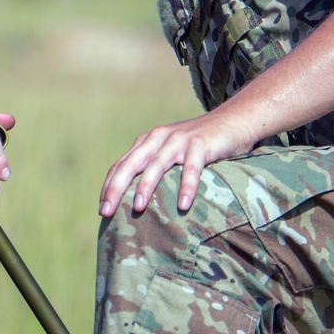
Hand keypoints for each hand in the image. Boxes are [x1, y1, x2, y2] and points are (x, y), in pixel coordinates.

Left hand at [99, 109, 255, 217]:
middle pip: (131, 164)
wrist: (231, 122)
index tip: (102, 210)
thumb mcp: (171, 154)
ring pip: (157, 164)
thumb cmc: (198, 146)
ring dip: (146, 187)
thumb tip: (137, 202)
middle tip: (107, 211)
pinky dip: (187, 186)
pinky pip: (191, 168)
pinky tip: (183, 205)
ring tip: (138, 208)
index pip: (121, 165)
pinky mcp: (200, 144)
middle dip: (117, 188)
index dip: (109, 186)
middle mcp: (158, 138)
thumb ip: (155, 169)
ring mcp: (179, 140)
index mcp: (147, 142)